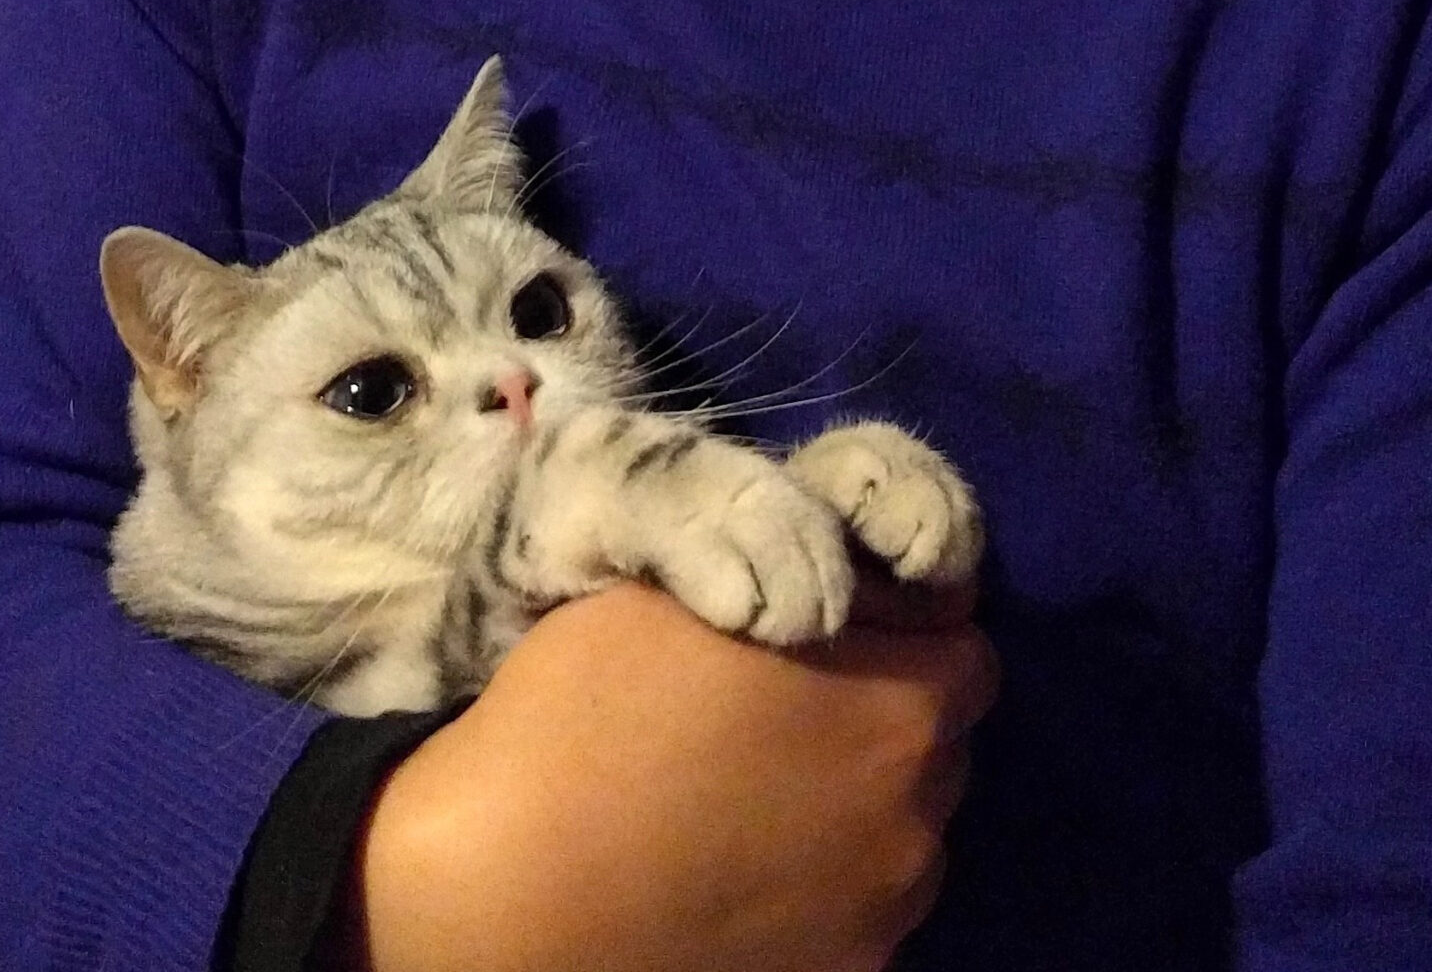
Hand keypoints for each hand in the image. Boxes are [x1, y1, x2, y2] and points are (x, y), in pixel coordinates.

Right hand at [343, 574, 997, 971]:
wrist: (514, 885)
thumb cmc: (591, 706)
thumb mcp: (690, 584)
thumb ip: (797, 568)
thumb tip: (849, 582)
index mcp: (899, 700)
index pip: (961, 632)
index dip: (898, 614)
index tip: (830, 613)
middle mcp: (921, 813)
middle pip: (940, 735)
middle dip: (886, 704)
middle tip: (789, 696)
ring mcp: (886, 909)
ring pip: (908, 826)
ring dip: (861, 795)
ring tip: (757, 784)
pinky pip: (862, 902)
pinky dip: (826, 876)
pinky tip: (743, 858)